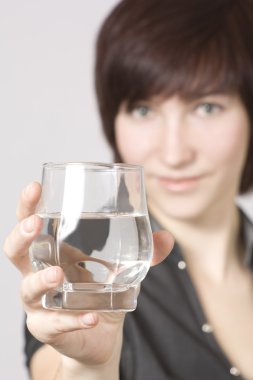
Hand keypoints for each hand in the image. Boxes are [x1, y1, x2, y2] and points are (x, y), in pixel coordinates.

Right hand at [3, 182, 173, 367]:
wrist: (99, 335)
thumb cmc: (100, 293)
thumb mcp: (120, 269)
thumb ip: (143, 253)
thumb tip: (166, 238)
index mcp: (53, 251)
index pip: (31, 224)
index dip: (28, 206)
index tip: (35, 186)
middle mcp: (39, 273)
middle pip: (16, 252)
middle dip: (21, 236)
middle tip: (35, 224)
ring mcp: (40, 303)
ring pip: (28, 289)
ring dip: (42, 280)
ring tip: (59, 274)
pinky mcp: (49, 329)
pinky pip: (56, 324)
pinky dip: (73, 320)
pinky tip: (92, 317)